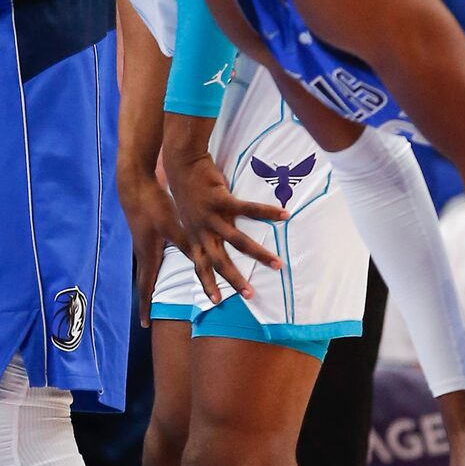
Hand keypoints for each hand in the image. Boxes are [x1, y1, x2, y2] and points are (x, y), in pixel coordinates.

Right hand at [118, 169, 187, 326]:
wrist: (135, 185)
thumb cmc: (152, 205)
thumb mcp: (172, 226)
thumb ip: (188, 244)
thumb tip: (203, 263)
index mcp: (148, 255)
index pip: (146, 288)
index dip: (145, 307)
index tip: (144, 325)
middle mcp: (143, 254)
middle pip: (145, 283)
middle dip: (147, 301)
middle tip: (147, 319)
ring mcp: (143, 244)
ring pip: (148, 271)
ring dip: (150, 286)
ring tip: (153, 298)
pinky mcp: (146, 235)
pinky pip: (150, 258)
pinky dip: (154, 269)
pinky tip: (160, 266)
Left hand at [163, 149, 285, 306]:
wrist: (180, 163)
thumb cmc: (189, 190)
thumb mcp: (190, 217)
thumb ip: (201, 231)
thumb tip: (214, 240)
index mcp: (194, 236)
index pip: (199, 265)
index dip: (206, 283)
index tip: (216, 301)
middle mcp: (201, 230)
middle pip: (218, 261)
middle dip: (235, 280)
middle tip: (250, 296)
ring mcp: (210, 216)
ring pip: (236, 241)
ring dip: (258, 254)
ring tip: (277, 264)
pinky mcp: (220, 198)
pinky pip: (247, 208)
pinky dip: (266, 212)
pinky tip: (284, 215)